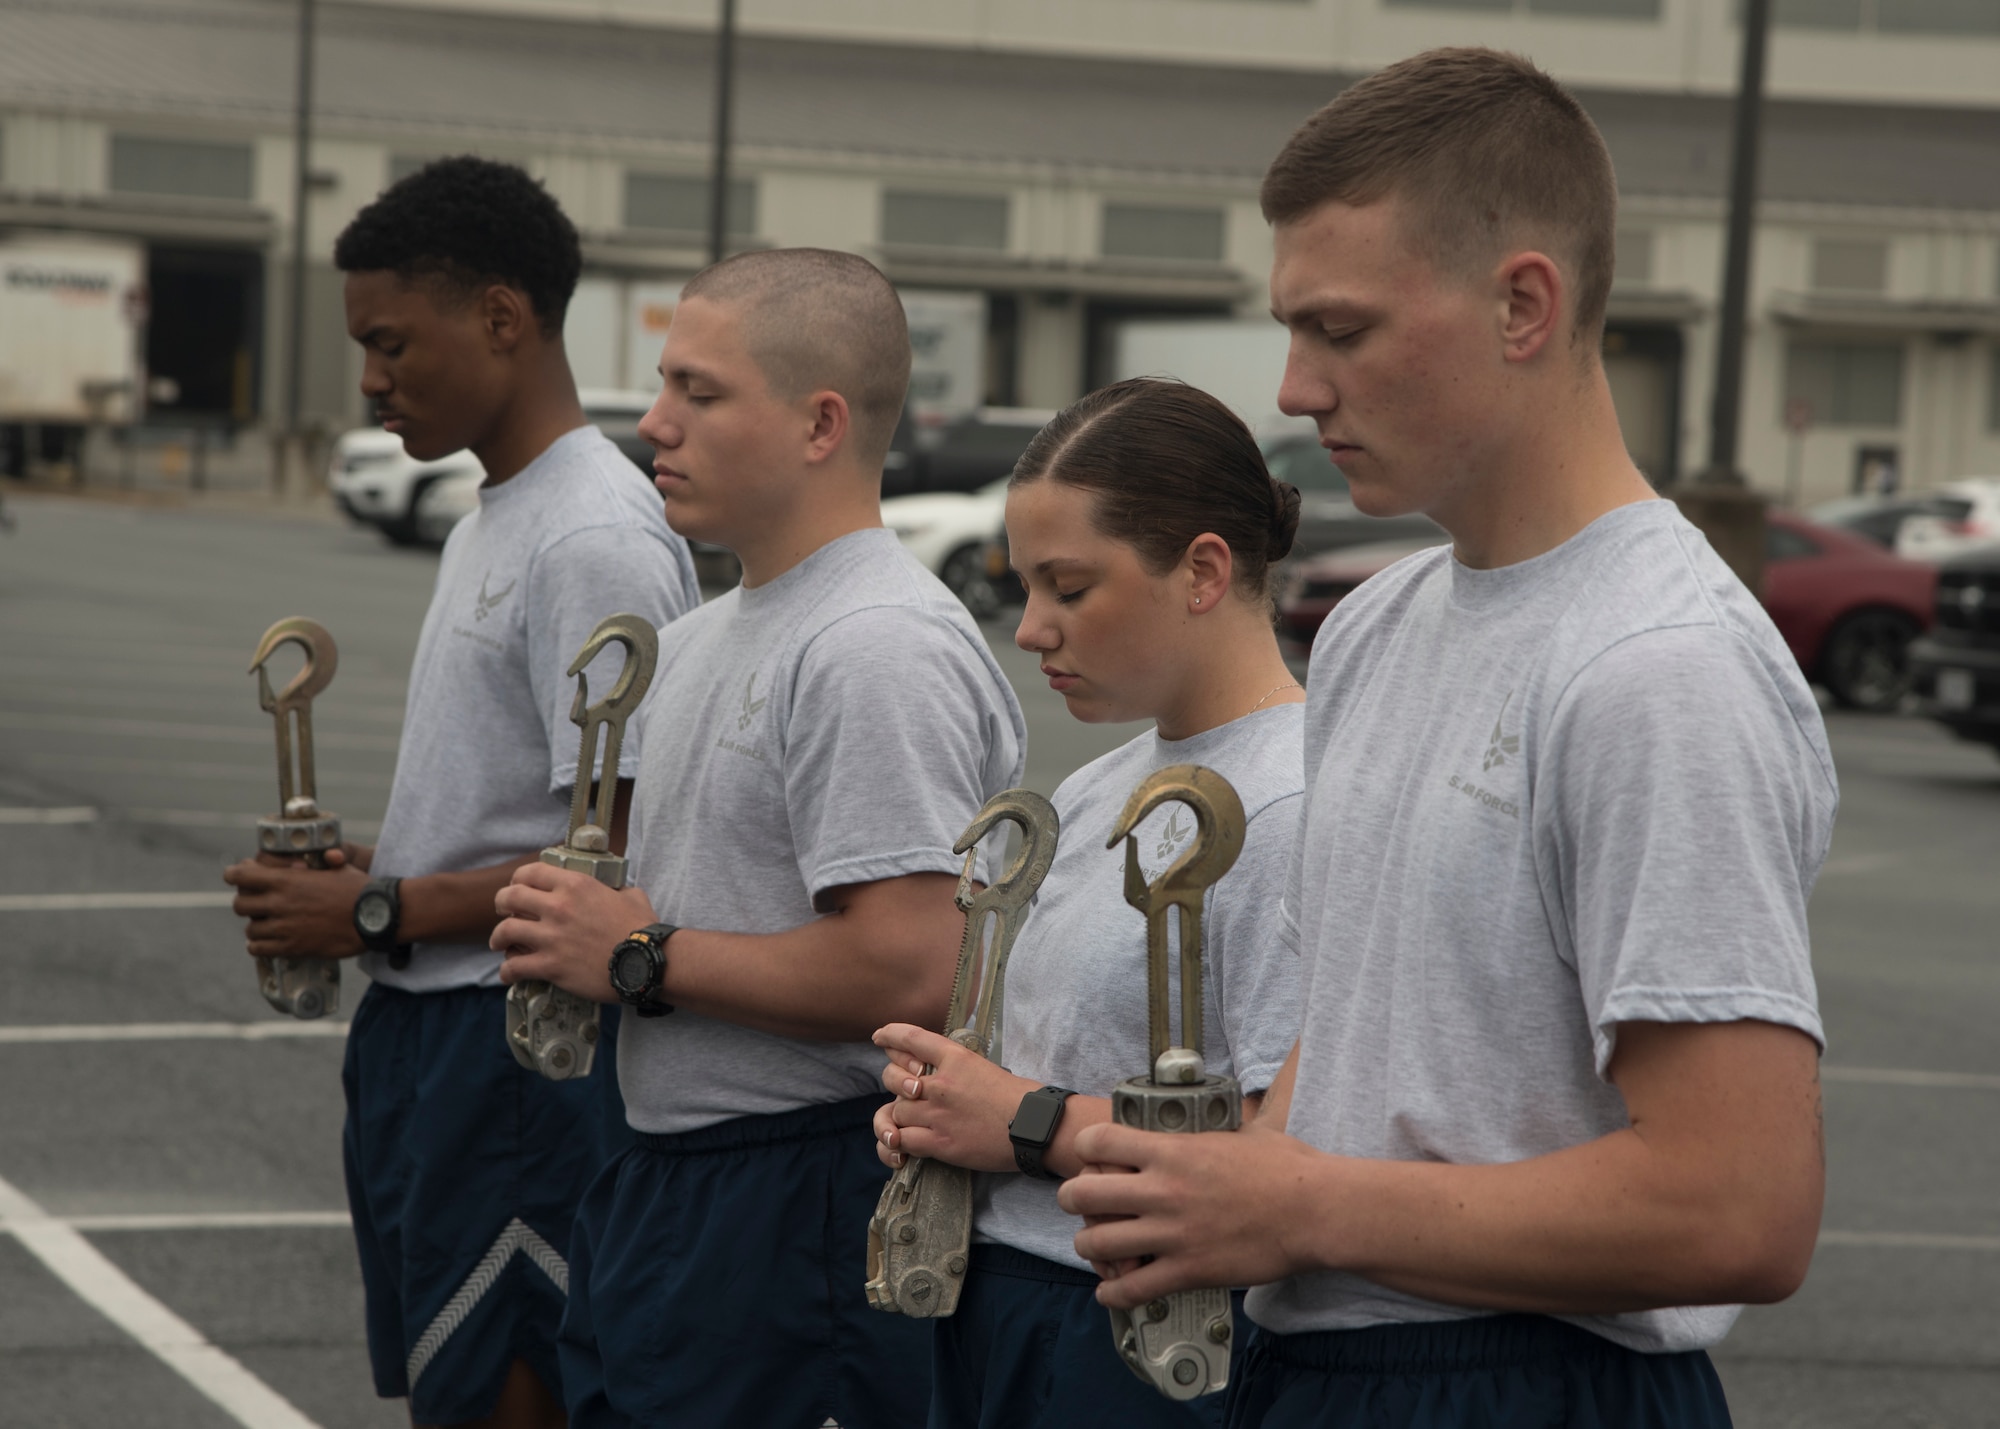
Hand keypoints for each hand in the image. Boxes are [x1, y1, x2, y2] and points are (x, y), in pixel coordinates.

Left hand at [223, 854, 368, 959]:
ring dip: (256, 926)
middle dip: (246, 903)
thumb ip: (315, 864)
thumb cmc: (358, 889)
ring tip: (267, 925)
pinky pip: (258, 950)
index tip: (238, 877)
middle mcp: (280, 903)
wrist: (375, 917)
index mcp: (286, 880)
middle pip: (239, 905)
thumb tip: (312, 859)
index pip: (241, 875)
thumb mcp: (336, 867)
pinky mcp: (292, 948)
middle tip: (257, 904)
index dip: (235, 875)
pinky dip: (260, 946)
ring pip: (250, 930)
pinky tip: (270, 942)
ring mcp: (285, 927)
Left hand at [491, 863, 658, 1003]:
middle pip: (509, 897)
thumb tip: (614, 892)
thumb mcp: (631, 895)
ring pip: (505, 931)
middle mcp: (559, 907)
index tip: (518, 887)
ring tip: (500, 944)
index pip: (531, 872)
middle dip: (501, 904)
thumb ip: (615, 890)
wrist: (645, 962)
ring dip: (498, 938)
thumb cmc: (641, 929)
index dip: (518, 879)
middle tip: (504, 913)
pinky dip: (508, 971)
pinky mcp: (551, 965)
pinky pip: (514, 967)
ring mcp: (552, 937)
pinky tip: (510, 974)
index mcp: (576, 885)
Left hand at [871, 1023, 1037, 1174]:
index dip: (891, 1036)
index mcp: (956, 1057)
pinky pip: (902, 1140)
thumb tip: (936, 1069)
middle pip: (893, 1077)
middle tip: (904, 1091)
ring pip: (896, 1111)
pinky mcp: (939, 1143)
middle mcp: (941, 1083)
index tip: (880, 1037)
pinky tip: (900, 1148)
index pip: (912, 1039)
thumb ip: (957, 1066)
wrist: (1033, 1127)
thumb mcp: (985, 1066)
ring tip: (907, 1123)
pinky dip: (896, 1144)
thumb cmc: (1018, 1097)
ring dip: (898, 1117)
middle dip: (893, 1083)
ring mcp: (937, 1113)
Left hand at [1057, 1119, 1328, 1308]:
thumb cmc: (1287, 1167)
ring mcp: (1172, 1233)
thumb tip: (1211, 1120)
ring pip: (1096, 1243)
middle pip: (1082, 1194)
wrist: (1315, 1211)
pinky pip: (1132, 1288)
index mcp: (1172, 1151)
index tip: (1092, 1156)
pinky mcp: (1188, 1270)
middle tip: (1084, 1204)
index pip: (1099, 1141)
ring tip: (1096, 1246)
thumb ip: (1211, 1131)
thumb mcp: (1242, 1131)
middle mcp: (1162, 1190)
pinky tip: (1109, 1291)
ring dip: (1089, 1245)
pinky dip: (1112, 1292)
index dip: (1087, 1149)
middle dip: (1074, 1199)